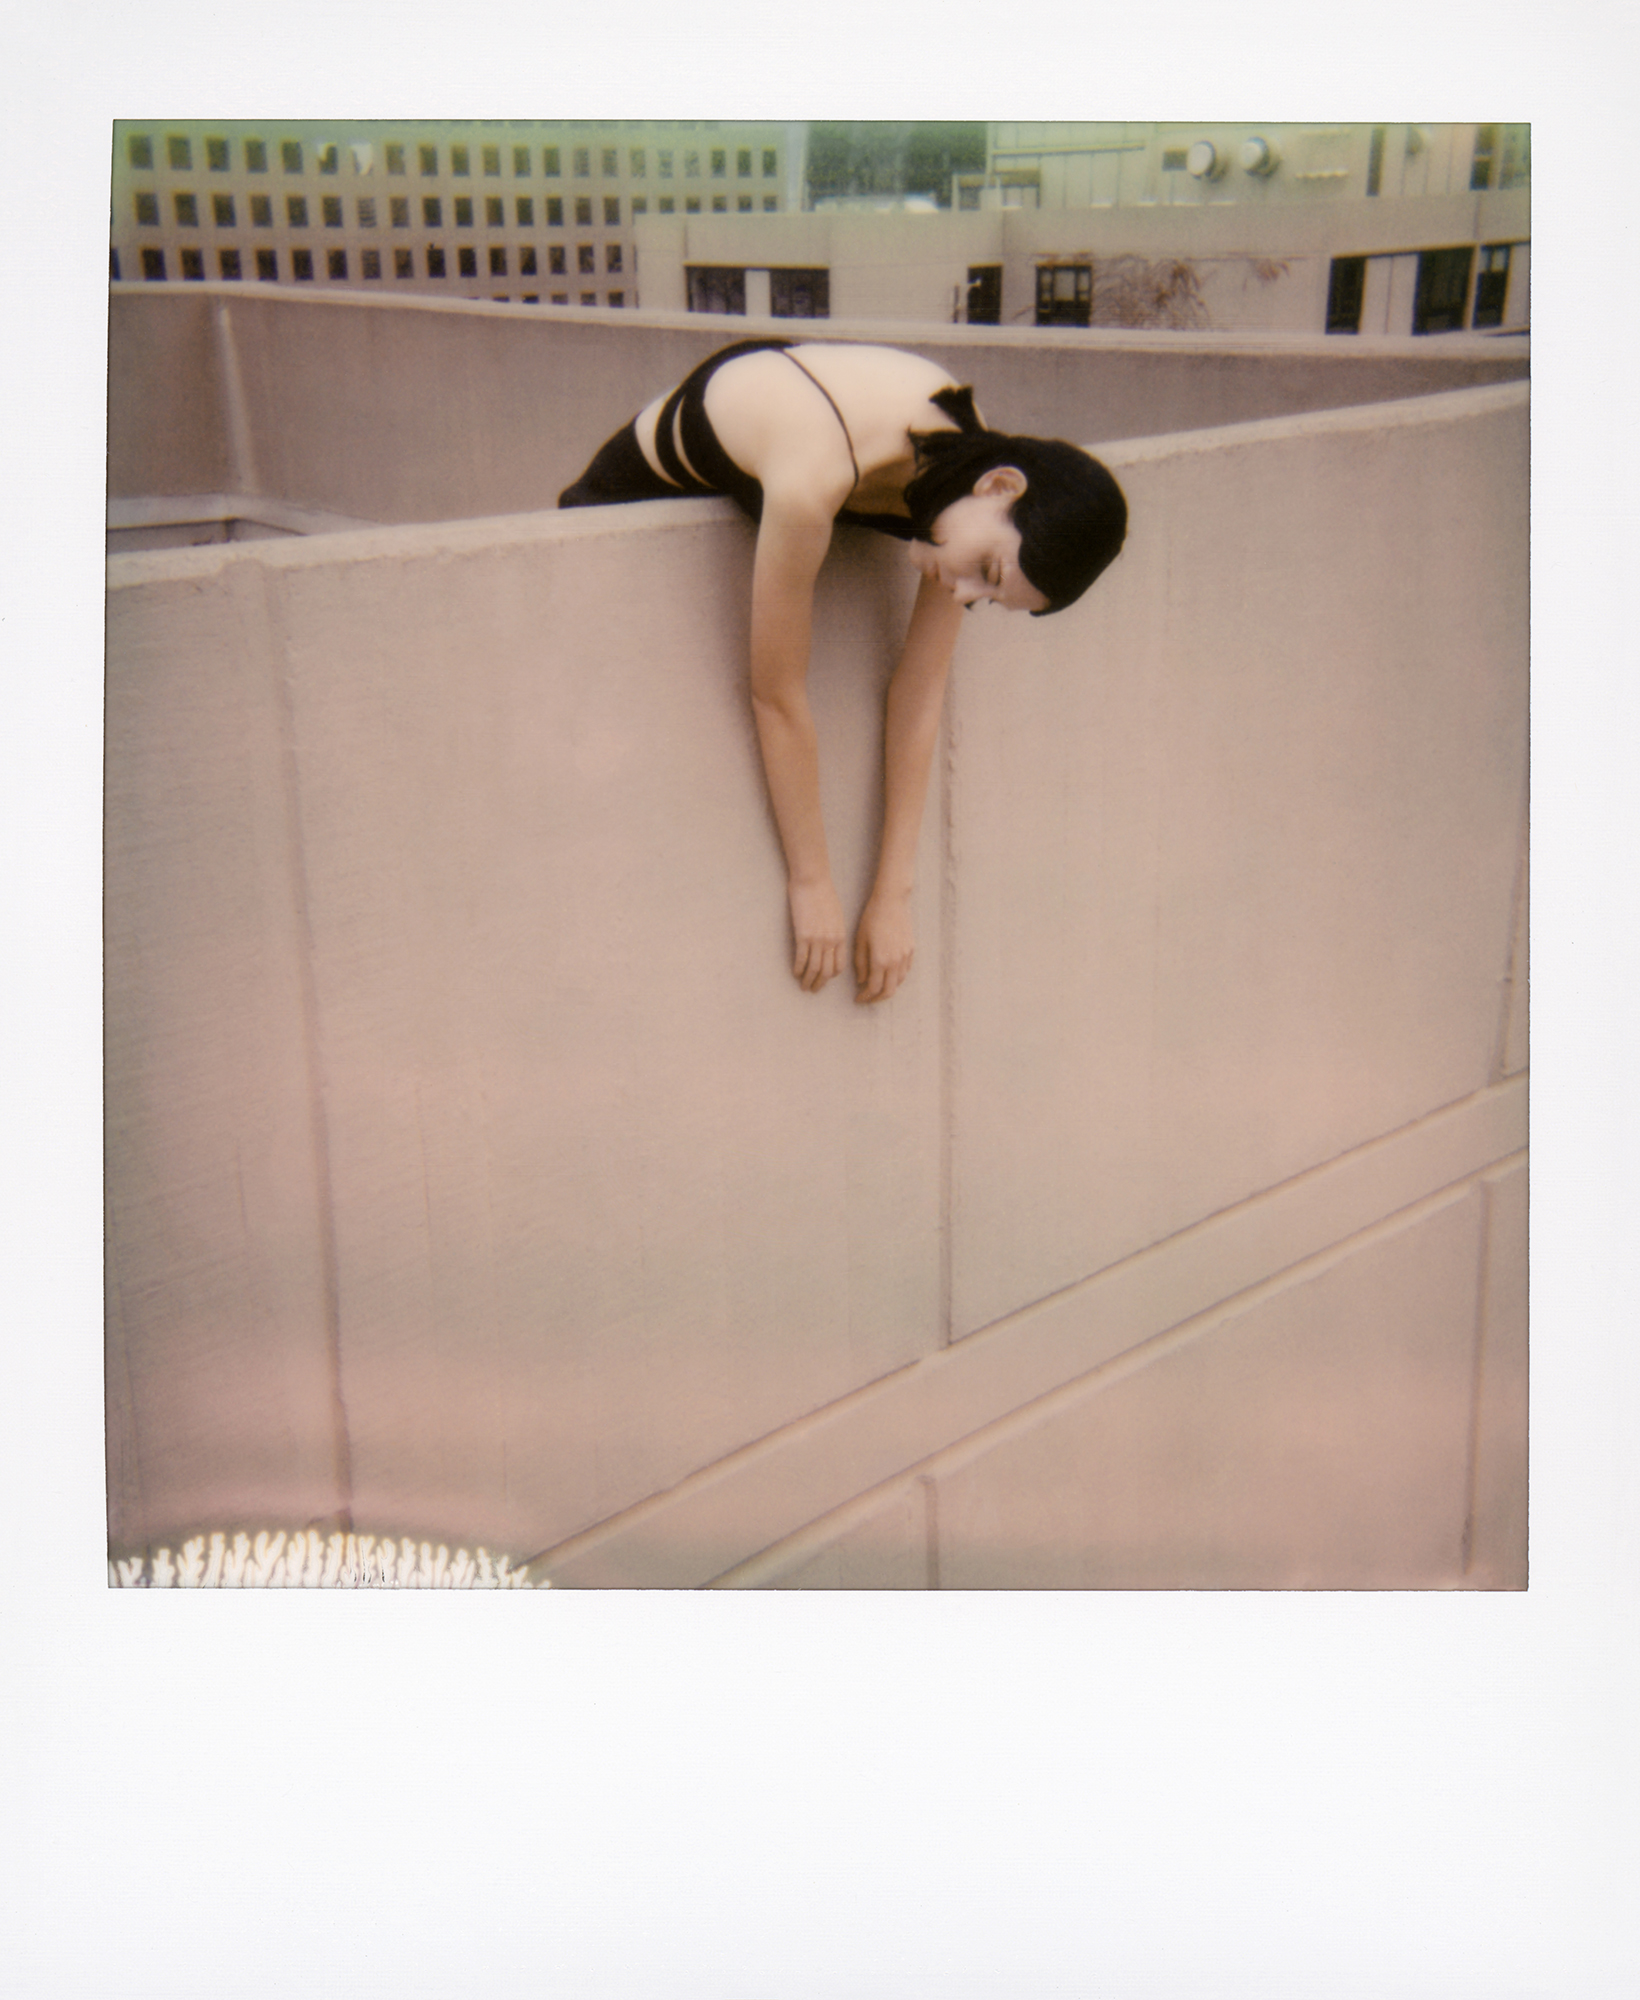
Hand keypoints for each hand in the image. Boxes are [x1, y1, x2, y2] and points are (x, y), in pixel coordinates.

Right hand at [788, 878, 847, 992]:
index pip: (839, 965)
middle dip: (820, 983)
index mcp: (841, 937)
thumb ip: (835, 932)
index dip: (831, 975)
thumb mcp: (836, 916)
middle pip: (827, 971)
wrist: (813, 881)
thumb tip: (830, 944)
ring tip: (803, 986)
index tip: (824, 979)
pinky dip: (798, 969)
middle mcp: (831, 941)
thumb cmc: (824, 895)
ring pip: (814, 969)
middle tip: (812, 990)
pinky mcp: (803, 935)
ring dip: (808, 980)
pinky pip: (801, 959)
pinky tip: (795, 973)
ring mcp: (817, 939)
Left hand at [854, 890, 915, 1003]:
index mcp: (880, 961)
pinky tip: (888, 974)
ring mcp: (906, 957)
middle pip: (889, 991)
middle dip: (877, 998)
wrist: (892, 901)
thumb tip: (861, 980)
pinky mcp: (911, 950)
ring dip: (887, 988)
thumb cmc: (872, 918)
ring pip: (899, 982)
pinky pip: (905, 971)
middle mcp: (895, 962)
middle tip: (868, 998)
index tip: (858, 998)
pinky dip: (896, 978)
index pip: (874, 988)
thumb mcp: (860, 940)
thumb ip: (860, 963)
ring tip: (877, 987)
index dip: (865, 997)